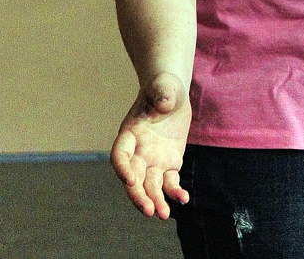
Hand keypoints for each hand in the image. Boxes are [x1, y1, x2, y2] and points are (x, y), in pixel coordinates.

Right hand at [111, 72, 192, 218]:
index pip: (120, 155)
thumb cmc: (164, 87)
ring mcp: (152, 160)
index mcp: (130, 133)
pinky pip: (170, 181)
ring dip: (155, 200)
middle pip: (133, 178)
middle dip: (138, 195)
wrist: (172, 92)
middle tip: (148, 210)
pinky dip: (175, 191)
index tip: (130, 179)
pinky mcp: (168, 163)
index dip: (122, 168)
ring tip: (164, 215)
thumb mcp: (164, 86)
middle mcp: (138, 151)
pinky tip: (183, 199)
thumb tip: (164, 104)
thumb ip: (162, 94)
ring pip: (150, 185)